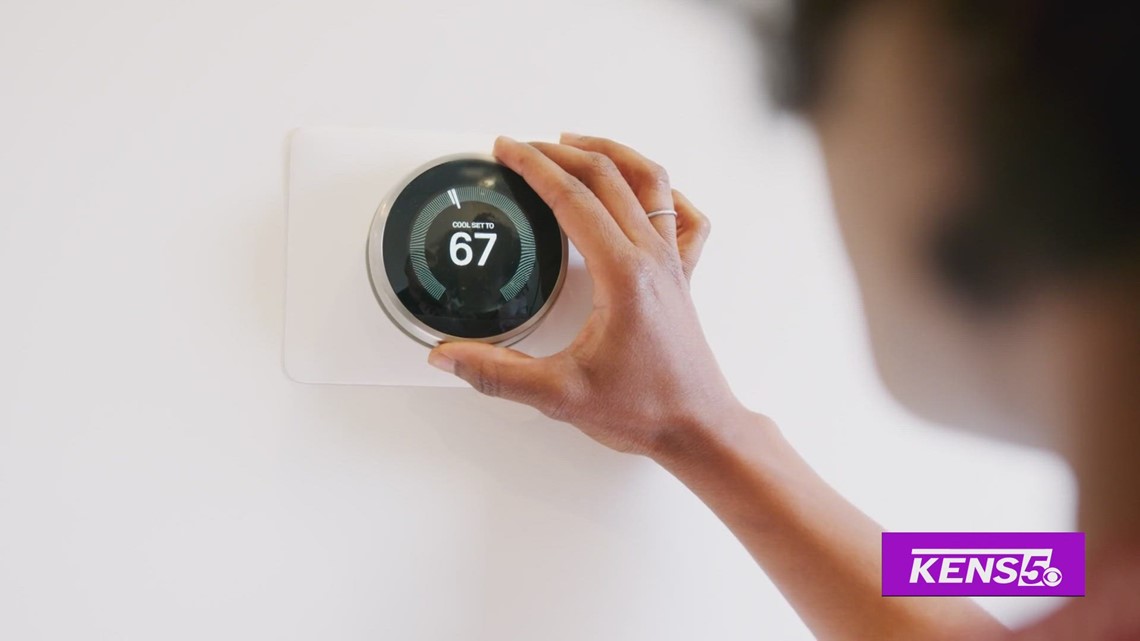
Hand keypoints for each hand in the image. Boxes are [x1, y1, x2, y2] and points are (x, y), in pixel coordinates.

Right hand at [428, 133, 743, 458]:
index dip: (533, 167)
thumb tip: (448, 357)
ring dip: (612, 154)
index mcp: (623, 274)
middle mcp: (652, 258)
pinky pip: (685, 217)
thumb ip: (497, 373)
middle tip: (523, 148)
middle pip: (608, 176)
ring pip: (650, 182)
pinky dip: (662, 192)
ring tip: (575, 144)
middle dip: (559, 153)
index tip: (506, 151)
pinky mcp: (683, 276)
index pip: (573, 198)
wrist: (697, 428)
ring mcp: (672, 263)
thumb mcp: (559, 395)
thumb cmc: (645, 409)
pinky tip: (645, 189)